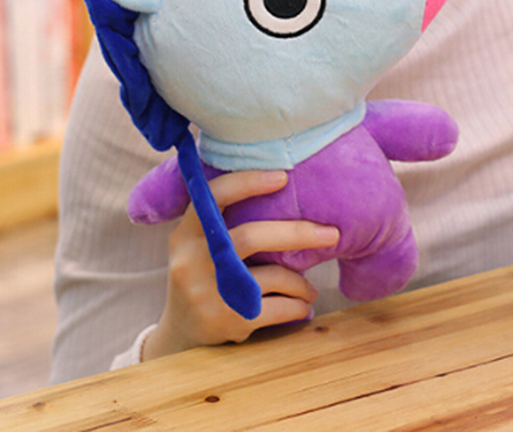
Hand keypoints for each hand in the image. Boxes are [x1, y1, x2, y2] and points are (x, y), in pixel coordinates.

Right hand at [143, 169, 339, 360]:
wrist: (180, 335)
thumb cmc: (204, 275)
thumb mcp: (199, 245)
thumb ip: (224, 219)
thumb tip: (283, 184)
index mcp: (186, 234)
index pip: (214, 196)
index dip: (248, 182)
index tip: (283, 177)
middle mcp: (192, 261)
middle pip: (251, 236)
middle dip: (298, 233)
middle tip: (332, 234)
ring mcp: (207, 294)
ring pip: (272, 276)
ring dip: (301, 283)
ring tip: (311, 288)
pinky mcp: (225, 322)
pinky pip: (277, 308)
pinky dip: (297, 306)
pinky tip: (304, 307)